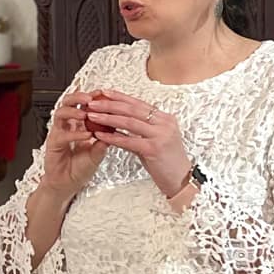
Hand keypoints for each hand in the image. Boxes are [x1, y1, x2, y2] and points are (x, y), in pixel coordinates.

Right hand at [39, 91, 109, 198]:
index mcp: (79, 124)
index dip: (92, 97)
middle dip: (79, 97)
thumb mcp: (98, 152)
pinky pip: (62, 135)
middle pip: (68, 102)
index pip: (83, 104)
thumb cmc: (80, 168)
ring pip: (60, 114)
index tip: (103, 93)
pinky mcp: (53, 144)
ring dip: (74, 112)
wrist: (68, 184)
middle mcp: (67, 125)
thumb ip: (105, 140)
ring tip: (86, 114)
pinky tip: (87, 135)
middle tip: (90, 99)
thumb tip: (116, 128)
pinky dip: (75, 134)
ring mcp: (59, 133)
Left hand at [78, 90, 192, 200]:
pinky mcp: (154, 149)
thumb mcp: (153, 141)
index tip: (104, 93)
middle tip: (92, 103)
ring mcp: (160, 135)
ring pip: (129, 122)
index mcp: (165, 118)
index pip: (138, 103)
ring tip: (91, 116)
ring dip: (108, 118)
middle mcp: (164, 123)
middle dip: (110, 104)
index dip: (120, 97)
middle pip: (132, 109)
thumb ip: (137, 132)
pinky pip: (128, 141)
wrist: (181, 180)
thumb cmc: (166, 162)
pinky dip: (112, 138)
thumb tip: (116, 124)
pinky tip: (100, 136)